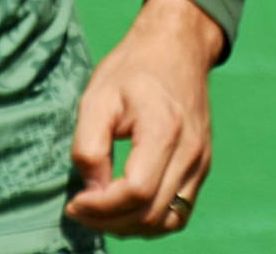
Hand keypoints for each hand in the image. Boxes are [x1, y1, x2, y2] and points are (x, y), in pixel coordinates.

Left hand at [65, 0, 223, 238]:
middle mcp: (190, 151)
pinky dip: (151, 221)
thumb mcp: (97, 97)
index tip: (74, 202)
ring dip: (130, 227)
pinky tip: (125, 210)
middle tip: (79, 210)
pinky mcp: (201, 167)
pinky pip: (179, 212)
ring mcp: (201, 162)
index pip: (137, 191)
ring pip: (168, 221)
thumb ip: (89, 146)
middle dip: (109, 222)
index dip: (101, 207)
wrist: (177, 48)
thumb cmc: (133, 69)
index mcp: (165, 129)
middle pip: (151, 213)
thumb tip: (91, 190)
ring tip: (99, 213)